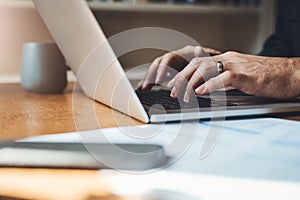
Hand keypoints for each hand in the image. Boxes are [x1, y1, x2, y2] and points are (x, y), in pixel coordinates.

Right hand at [137, 46, 220, 89]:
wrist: (211, 66)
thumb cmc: (209, 62)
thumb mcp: (208, 58)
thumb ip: (202, 55)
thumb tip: (198, 49)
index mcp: (181, 54)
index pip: (167, 59)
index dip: (162, 69)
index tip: (159, 79)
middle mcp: (174, 59)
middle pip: (158, 64)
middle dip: (151, 74)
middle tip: (147, 85)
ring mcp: (171, 66)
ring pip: (156, 70)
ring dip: (149, 78)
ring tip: (143, 88)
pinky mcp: (169, 74)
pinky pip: (157, 77)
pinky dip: (150, 81)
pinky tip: (144, 88)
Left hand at [168, 51, 299, 100]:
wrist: (291, 74)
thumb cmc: (267, 78)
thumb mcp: (240, 79)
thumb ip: (223, 82)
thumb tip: (205, 90)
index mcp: (226, 60)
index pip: (198, 63)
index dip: (183, 73)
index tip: (173, 84)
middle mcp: (229, 60)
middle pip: (197, 64)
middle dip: (182, 78)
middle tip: (173, 91)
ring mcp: (237, 66)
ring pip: (207, 68)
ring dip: (191, 82)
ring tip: (183, 95)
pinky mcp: (247, 75)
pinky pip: (225, 77)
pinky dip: (210, 84)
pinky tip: (201, 91)